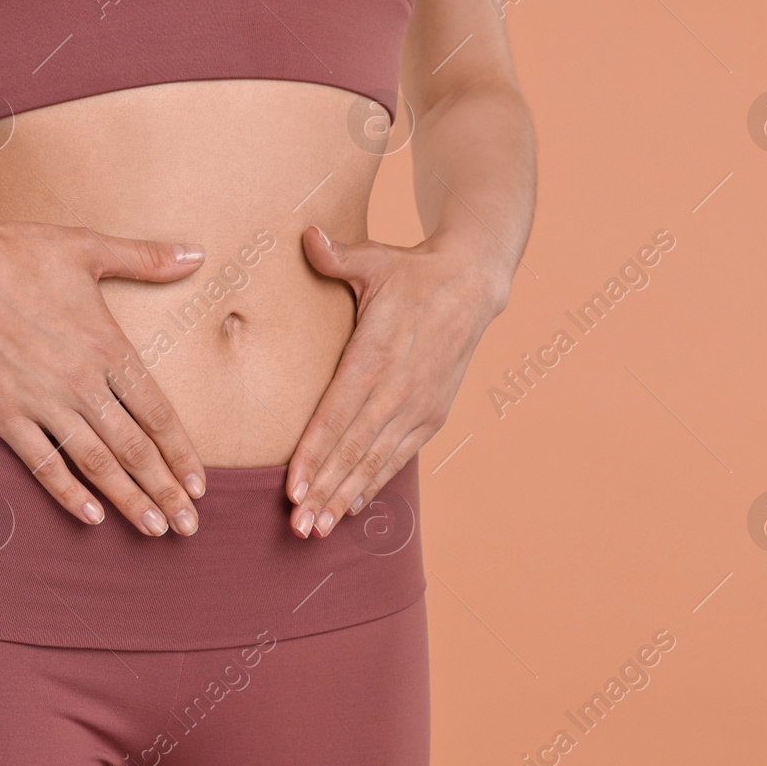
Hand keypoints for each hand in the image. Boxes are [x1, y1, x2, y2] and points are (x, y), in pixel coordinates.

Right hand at [0, 212, 209, 535]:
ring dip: (129, 500)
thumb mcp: (88, 247)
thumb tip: (197, 253)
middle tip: (190, 526)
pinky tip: (90, 517)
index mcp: (107, 347)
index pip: (157, 412)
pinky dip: (68, 493)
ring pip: (97, 464)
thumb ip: (146, 258)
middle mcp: (82, 383)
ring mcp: (42, 402)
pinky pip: (43, 464)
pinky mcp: (4, 414)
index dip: (181, 453)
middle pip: (135, 448)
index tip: (200, 484)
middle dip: (166, 490)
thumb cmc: (17, 252)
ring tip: (154, 530)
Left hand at [285, 225, 508, 538]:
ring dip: (346, 496)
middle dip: (325, 490)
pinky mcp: (432, 414)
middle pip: (355, 449)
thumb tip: (307, 236)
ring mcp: (419, 405)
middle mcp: (400, 387)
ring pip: (376, 461)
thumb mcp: (374, 258)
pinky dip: (374, 483)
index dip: (315, 453)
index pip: (339, 412)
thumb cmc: (411, 271)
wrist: (474, 283)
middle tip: (297, 527)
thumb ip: (336, 255)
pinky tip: (350, 508)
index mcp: (379, 352)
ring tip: (318, 528)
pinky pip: (399, 457)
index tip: (293, 486)